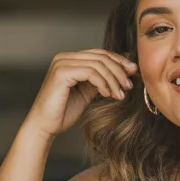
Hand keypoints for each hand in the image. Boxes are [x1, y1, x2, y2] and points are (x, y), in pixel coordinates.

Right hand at [23, 48, 137, 138]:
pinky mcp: (61, 72)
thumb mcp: (87, 92)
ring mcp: (62, 63)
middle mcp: (64, 57)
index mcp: (70, 59)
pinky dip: (103, 83)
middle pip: (101, 56)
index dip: (119, 61)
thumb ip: (100, 80)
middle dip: (119, 70)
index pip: (100, 54)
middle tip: (129, 86)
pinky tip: (108, 95)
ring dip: (113, 79)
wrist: (45, 126)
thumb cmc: (63, 112)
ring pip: (98, 64)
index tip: (133, 73)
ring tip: (121, 94)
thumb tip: (122, 72)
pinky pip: (90, 72)